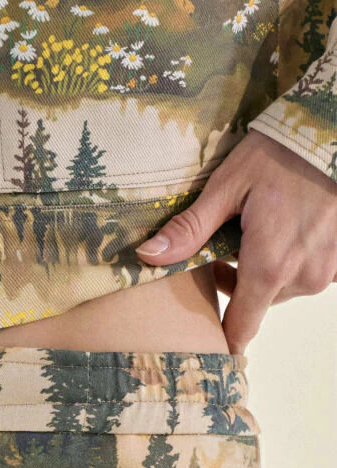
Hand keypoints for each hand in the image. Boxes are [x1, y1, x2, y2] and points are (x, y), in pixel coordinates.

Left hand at [134, 132, 336, 352]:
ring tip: (261, 227)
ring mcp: (329, 269)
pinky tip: (290, 224)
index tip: (205, 331)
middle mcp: (303, 277)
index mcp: (270, 267)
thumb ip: (190, 230)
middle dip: (240, 280)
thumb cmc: (282, 154)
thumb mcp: (228, 187)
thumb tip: (148, 257)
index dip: (221, 335)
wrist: (332, 131)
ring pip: (285, 285)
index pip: (241, 328)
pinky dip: (296, 255)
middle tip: (227, 244)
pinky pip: (311, 270)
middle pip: (259, 300)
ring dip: (269, 266)